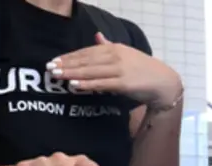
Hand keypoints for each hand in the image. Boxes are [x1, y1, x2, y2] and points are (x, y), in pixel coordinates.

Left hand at [48, 32, 183, 108]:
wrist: (162, 82)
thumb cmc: (141, 68)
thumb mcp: (125, 53)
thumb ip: (108, 45)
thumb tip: (97, 35)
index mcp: (114, 48)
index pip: (87, 52)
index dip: (70, 56)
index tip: (54, 60)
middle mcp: (116, 57)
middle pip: (86, 60)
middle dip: (67, 64)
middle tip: (49, 68)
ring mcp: (120, 70)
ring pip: (91, 71)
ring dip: (72, 73)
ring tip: (57, 75)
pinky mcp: (123, 83)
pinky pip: (101, 83)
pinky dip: (87, 84)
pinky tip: (74, 84)